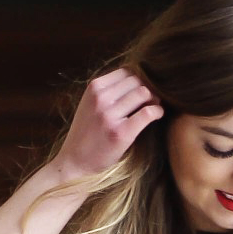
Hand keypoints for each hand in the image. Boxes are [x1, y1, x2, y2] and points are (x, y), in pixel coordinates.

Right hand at [50, 68, 163, 187]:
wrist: (74, 162)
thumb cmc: (86, 134)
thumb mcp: (90, 104)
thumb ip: (108, 90)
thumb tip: (137, 76)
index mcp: (93, 88)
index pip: (126, 71)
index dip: (140, 78)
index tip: (144, 89)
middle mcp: (100, 98)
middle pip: (137, 80)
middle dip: (148, 88)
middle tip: (153, 99)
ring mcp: (109, 115)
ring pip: (144, 93)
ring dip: (154, 99)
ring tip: (155, 106)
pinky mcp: (120, 133)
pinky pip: (147, 113)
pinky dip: (157, 111)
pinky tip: (157, 115)